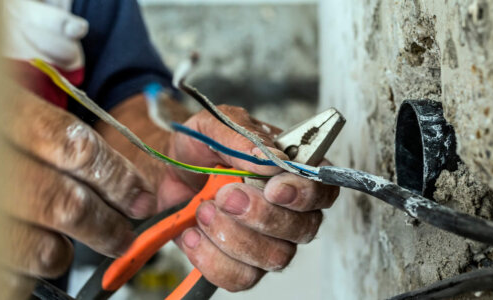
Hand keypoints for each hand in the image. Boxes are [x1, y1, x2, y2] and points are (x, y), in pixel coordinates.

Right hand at [3, 89, 156, 277]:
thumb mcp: (22, 103)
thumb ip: (69, 123)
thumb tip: (123, 164)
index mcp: (5, 112)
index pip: (77, 148)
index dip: (119, 178)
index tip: (141, 199)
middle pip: (66, 206)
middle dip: (107, 226)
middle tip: (122, 234)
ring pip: (43, 250)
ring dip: (67, 252)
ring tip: (68, 241)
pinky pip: (13, 275)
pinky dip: (31, 268)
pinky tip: (32, 248)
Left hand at [157, 105, 339, 291]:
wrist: (168, 171)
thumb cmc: (202, 147)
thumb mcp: (215, 125)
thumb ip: (243, 137)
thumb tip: (270, 157)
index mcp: (297, 173)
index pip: (324, 191)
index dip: (304, 194)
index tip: (274, 188)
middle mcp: (293, 212)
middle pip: (303, 229)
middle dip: (261, 215)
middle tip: (225, 195)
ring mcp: (271, 243)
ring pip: (274, 257)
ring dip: (232, 236)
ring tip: (204, 210)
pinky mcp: (244, 266)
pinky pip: (241, 278)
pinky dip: (210, 257)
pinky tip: (193, 233)